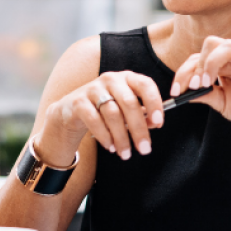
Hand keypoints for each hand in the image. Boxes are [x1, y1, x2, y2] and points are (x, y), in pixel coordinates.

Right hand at [40, 70, 164, 162]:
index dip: (154, 103)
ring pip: (113, 114)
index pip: (145, 85)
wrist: (72, 110)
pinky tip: (110, 147)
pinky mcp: (79, 102)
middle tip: (145, 149)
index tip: (159, 123)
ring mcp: (93, 89)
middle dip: (139, 129)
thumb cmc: (106, 109)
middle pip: (129, 103)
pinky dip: (105, 136)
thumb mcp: (125, 109)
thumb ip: (141, 114)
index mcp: (127, 78)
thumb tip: (153, 124)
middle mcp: (111, 79)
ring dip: (122, 138)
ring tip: (126, 153)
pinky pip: (95, 121)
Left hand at [171, 36, 230, 168]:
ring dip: (212, 62)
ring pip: (227, 44)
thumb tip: (182, 93)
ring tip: (209, 82)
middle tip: (194, 86)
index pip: (196, 58)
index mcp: (219, 64)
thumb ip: (204, 95)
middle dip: (197, 65)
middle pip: (209, 44)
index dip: (183, 73)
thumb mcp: (220, 103)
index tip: (175, 91)